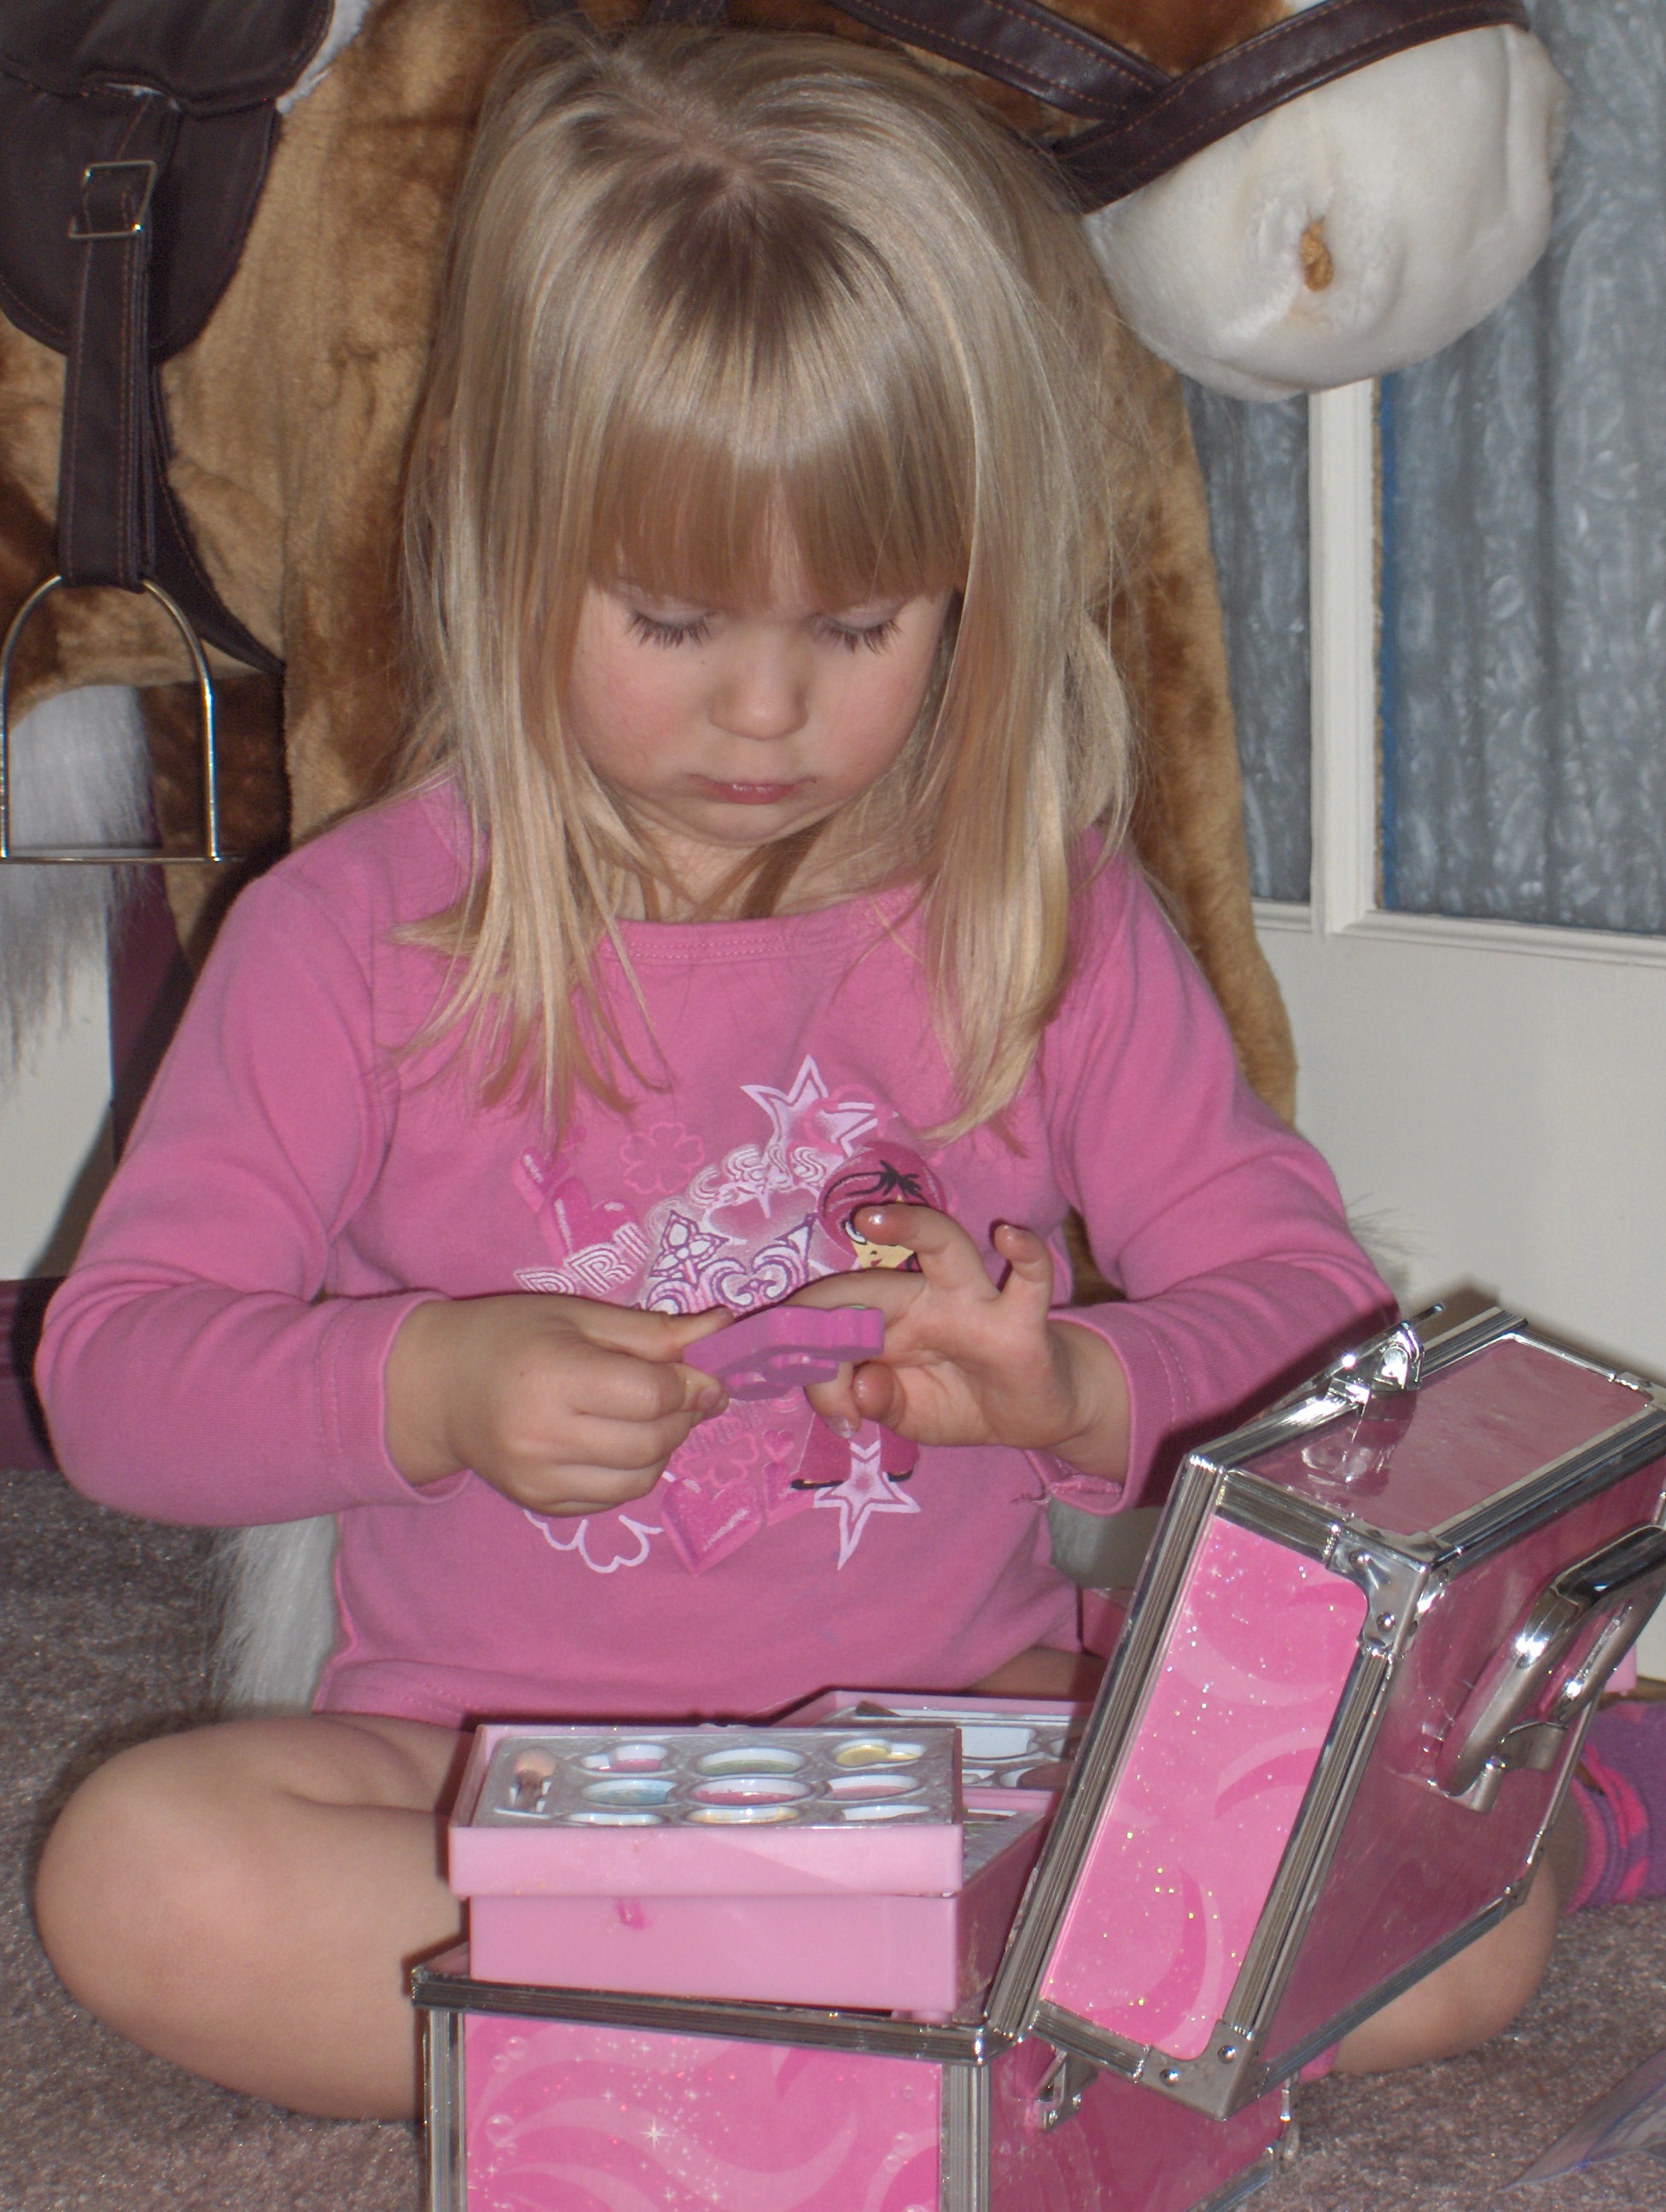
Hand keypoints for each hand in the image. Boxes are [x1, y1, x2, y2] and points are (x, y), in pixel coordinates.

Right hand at [385, 1294, 731, 1514]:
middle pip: (651, 1442)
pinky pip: (611, 1500)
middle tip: (685, 1395)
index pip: (652, 1396)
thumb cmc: (508, 1337)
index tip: (700, 1374)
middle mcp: (544, 1436)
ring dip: (663, 1450)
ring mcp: (538, 1478)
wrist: (436, 1387)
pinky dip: (631, 1474)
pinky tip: (619, 1444)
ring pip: (638, 1480)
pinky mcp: (537, 1504)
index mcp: (555, 1375)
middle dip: (684, 1418)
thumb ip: (650, 1331)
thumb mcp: (577, 1315)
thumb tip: (722, 1328)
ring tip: (651, 1420)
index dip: (690, 1385)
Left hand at [791, 1206, 1129, 1479]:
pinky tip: (1011, 1236)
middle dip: (830, 1298)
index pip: (838, 1324)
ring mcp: (974, 1303)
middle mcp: (925, 1300)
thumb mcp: (910, 1415)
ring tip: (871, 1220)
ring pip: (944, 1244)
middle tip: (794, 1322)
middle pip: (873, 1277)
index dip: (820, 1363)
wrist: (1036, 1418)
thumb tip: (861, 1388)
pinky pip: (1030, 1279)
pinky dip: (1027, 1254)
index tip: (837, 1418)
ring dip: (910, 1226)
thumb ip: (880, 1403)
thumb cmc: (965, 1402)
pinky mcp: (1022, 1320)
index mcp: (888, 1324)